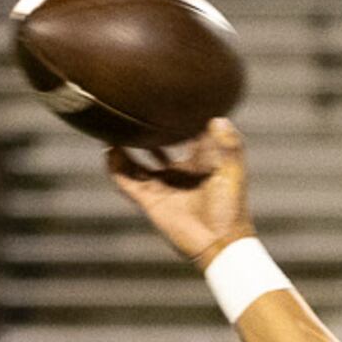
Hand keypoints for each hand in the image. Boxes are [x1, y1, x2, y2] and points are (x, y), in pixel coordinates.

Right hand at [106, 118, 253, 265]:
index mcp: (200, 163)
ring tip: (112, 130)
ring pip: (137, 164)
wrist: (219, 242)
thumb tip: (218, 117)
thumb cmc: (231, 207)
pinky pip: (128, 182)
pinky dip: (117, 169)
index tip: (165, 100)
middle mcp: (178, 173)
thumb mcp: (233, 171)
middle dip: (145, 133)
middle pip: (156, 148)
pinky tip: (109, 153)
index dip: (177, 120)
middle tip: (132, 113)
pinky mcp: (150, 201)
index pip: (185, 136)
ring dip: (125, 150)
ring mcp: (163, 187)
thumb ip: (230, 144)